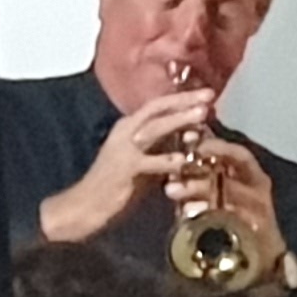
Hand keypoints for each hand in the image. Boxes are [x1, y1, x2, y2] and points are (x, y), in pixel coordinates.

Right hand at [38, 87, 216, 243]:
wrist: (87, 203)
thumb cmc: (120, 183)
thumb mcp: (146, 158)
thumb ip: (164, 145)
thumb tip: (193, 134)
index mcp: (131, 127)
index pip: (158, 105)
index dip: (182, 98)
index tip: (207, 93)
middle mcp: (126, 131)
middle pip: (157, 109)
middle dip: (184, 101)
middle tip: (209, 95)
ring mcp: (124, 149)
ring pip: (154, 129)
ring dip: (178, 120)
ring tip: (201, 115)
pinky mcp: (124, 169)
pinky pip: (149, 162)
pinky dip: (166, 160)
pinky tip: (183, 159)